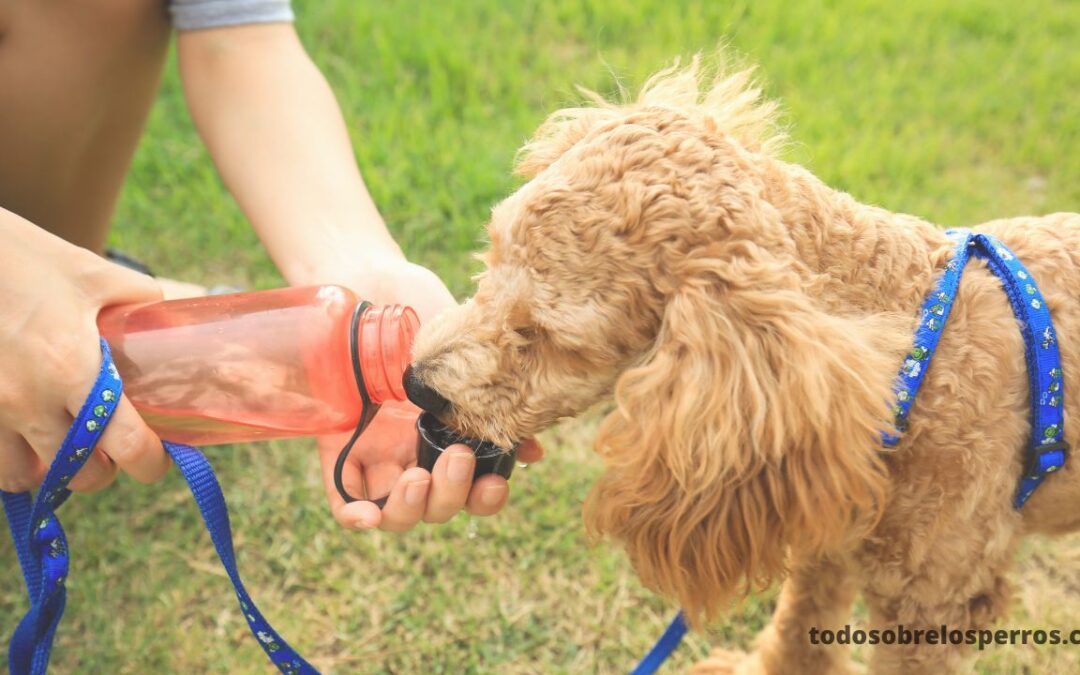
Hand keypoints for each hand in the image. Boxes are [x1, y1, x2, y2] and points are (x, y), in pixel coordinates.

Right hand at [0, 210, 170, 492]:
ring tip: (63, 446)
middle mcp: (29, 399)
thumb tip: (172, 319)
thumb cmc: (23, 257)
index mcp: (73, 367)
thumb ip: (138, 300)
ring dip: (50, 471)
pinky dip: (10, 459)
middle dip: (102, 469)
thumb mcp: (92, 274)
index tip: (157, 461)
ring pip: (24, 476)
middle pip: (78, 474)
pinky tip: (23, 438)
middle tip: (110, 450)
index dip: (149, 463)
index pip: (124, 444)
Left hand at [313, 257, 543, 530]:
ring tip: (418, 478)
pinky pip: (344, 499)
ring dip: (412, 508)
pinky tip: (369, 515)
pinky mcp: (337, 447)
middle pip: (437, 505)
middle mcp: (417, 450)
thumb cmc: (425, 309)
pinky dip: (355, 516)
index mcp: (453, 434)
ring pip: (394, 511)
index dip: (485, 499)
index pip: (473, 489)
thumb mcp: (466, 350)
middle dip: (452, 495)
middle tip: (456, 457)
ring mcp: (377, 452)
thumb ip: (496, 396)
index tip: (495, 481)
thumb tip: (532, 449)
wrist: (373, 279)